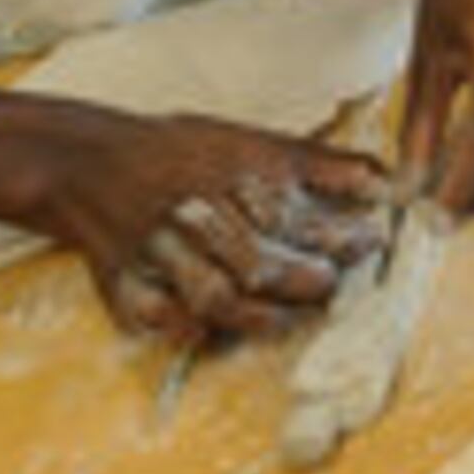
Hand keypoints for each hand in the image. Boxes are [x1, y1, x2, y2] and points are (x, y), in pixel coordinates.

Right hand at [36, 110, 392, 345]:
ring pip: (216, 298)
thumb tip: (382, 178)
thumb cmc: (183, 152)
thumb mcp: (251, 141)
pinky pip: (155, 315)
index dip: (340, 238)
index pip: (297, 217)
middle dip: (305, 282)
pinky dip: (182, 327)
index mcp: (232, 180)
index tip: (372, 245)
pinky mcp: (128, 283)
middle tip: (333, 287)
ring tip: (290, 319)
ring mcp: (162, 254)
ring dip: (259, 317)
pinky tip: (210, 332)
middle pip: (261, 263)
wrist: (91, 161)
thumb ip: (317, 163)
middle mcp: (199, 217)